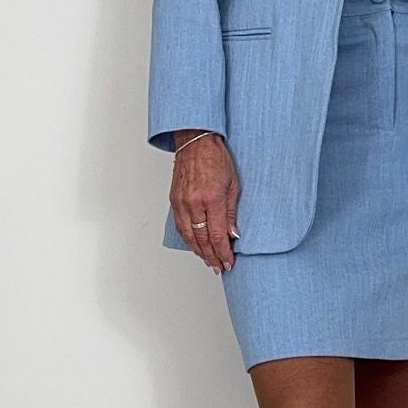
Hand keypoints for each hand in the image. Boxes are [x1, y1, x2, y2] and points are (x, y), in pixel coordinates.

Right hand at [170, 131, 240, 271]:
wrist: (195, 141)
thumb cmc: (215, 157)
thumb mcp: (233, 183)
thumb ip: (232, 211)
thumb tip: (232, 233)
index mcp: (211, 198)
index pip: (217, 235)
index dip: (223, 252)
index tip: (228, 262)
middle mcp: (194, 203)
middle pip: (202, 240)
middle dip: (212, 256)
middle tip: (219, 266)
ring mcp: (181, 203)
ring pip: (189, 236)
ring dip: (199, 251)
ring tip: (208, 261)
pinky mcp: (174, 200)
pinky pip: (180, 226)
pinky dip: (188, 239)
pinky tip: (195, 245)